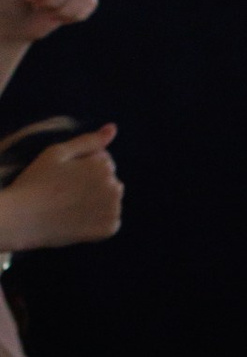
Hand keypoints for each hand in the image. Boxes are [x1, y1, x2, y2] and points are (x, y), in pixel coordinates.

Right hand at [5, 123, 121, 247]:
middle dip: (94, 183)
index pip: (104, 162)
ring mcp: (113, 209)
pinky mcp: (109, 228)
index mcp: (103, 166)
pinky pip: (110, 221)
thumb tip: (112, 128)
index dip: (82, 168)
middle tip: (65, 193)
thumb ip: (88, 140)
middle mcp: (114, 187)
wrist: (22, 218)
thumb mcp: (58, 153)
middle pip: (110, 181)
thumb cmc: (36, 182)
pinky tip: (77, 220)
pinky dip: (97, 221)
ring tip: (70, 206)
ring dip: (97, 202)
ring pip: (111, 201)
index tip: (64, 178)